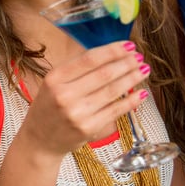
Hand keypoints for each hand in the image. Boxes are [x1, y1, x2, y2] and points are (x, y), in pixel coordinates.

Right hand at [27, 40, 148, 154]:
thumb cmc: (49, 107)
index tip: (128, 45)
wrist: (40, 140)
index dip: (112, 51)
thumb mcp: (53, 83)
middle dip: (126, 63)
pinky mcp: (89, 128)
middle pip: (104, 74)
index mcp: (55, 78)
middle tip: (139, 57)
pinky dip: (131, 101)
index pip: (89, 59)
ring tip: (144, 70)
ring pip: (112, 91)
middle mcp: (65, 95)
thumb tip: (109, 53)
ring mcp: (78, 113)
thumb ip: (76, 69)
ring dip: (132, 78)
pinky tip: (142, 92)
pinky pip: (115, 110)